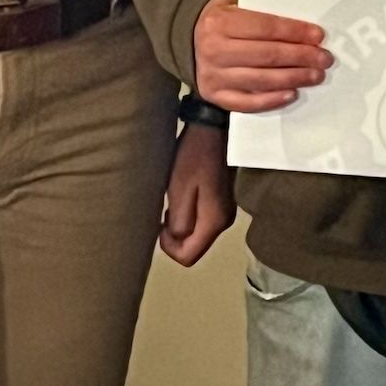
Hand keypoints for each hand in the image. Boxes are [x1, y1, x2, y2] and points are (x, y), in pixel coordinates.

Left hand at [159, 122, 234, 266]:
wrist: (214, 128)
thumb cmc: (193, 157)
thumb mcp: (179, 190)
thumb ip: (178, 222)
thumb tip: (177, 239)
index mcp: (214, 221)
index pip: (188, 257)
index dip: (168, 247)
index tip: (160, 223)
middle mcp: (224, 222)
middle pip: (194, 246)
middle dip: (174, 235)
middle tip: (165, 209)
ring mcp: (226, 211)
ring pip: (197, 234)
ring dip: (180, 223)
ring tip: (173, 199)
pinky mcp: (222, 201)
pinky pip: (202, 220)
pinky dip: (188, 213)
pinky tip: (183, 193)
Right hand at [193, 0, 332, 112]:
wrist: (190, 37)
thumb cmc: (226, 21)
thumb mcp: (238, 8)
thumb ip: (264, 18)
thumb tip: (307, 33)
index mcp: (220, 22)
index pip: (266, 28)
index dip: (296, 32)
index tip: (318, 36)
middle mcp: (213, 49)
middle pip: (268, 55)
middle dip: (302, 57)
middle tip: (324, 59)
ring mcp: (212, 75)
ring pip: (261, 80)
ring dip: (294, 78)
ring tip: (316, 75)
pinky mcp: (212, 95)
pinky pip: (247, 102)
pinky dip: (272, 100)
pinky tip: (292, 93)